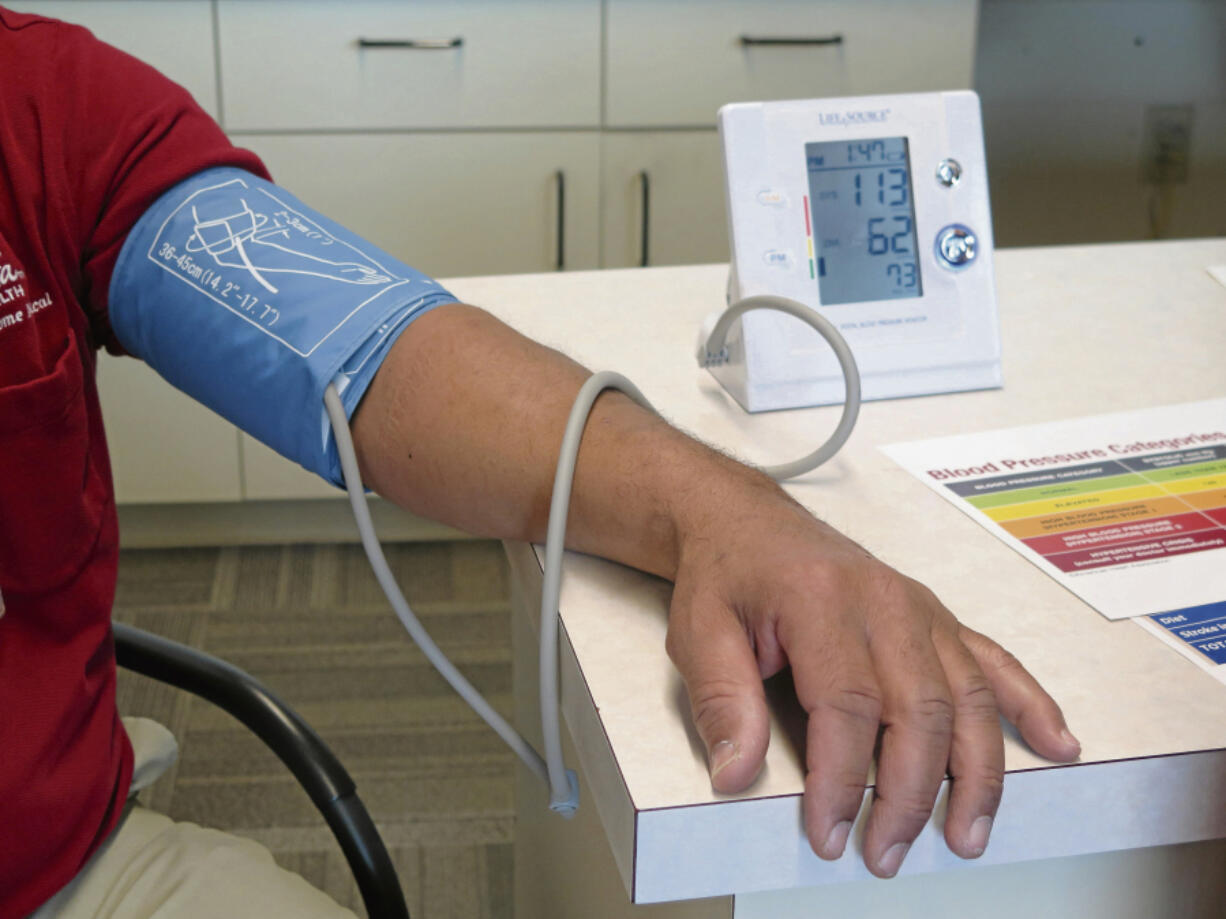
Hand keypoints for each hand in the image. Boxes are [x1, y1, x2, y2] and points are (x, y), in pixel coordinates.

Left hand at [665, 488, 1079, 877]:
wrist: (747, 522)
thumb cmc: (728, 572)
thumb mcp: (699, 631)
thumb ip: (721, 701)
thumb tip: (736, 772)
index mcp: (820, 600)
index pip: (846, 705)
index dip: (841, 780)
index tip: (829, 831)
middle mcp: (882, 601)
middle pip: (917, 710)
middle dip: (908, 795)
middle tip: (886, 851)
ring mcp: (918, 607)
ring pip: (965, 697)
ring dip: (974, 774)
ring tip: (965, 834)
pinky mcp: (934, 616)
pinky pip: (994, 660)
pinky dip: (1029, 704)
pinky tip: (1056, 742)